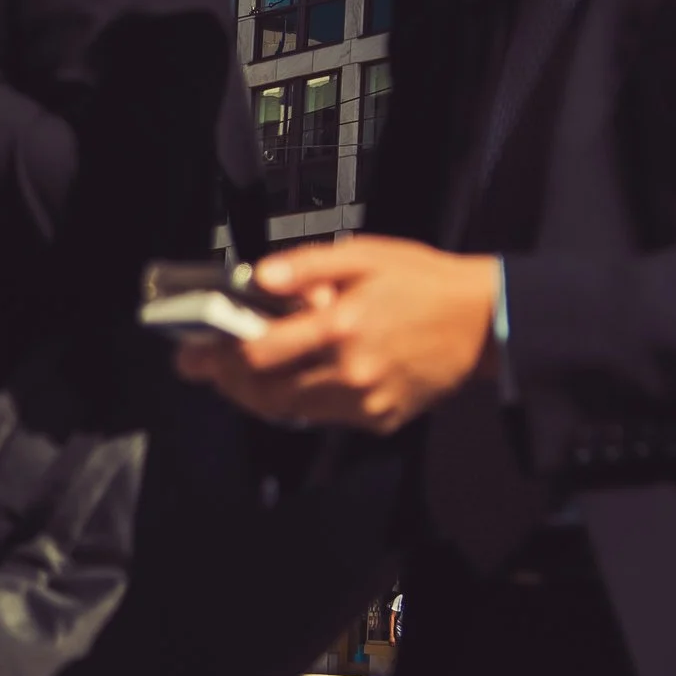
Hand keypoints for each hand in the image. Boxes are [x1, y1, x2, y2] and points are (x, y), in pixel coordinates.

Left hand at [172, 237, 501, 432]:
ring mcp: (366, 403)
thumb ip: (307, 267)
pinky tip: (297, 378)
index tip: (190, 354)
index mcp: (341, 326)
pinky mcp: (380, 420)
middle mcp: (350, 373)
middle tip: (208, 367)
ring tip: (243, 371)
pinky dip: (302, 400)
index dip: (216, 357)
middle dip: (229, 382)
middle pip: (266, 393)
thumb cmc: (423, 282)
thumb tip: (259, 278)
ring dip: (260, 394)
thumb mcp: (364, 256)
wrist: (484, 322)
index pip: (258, 353)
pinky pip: (325, 417)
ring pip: (291, 411)